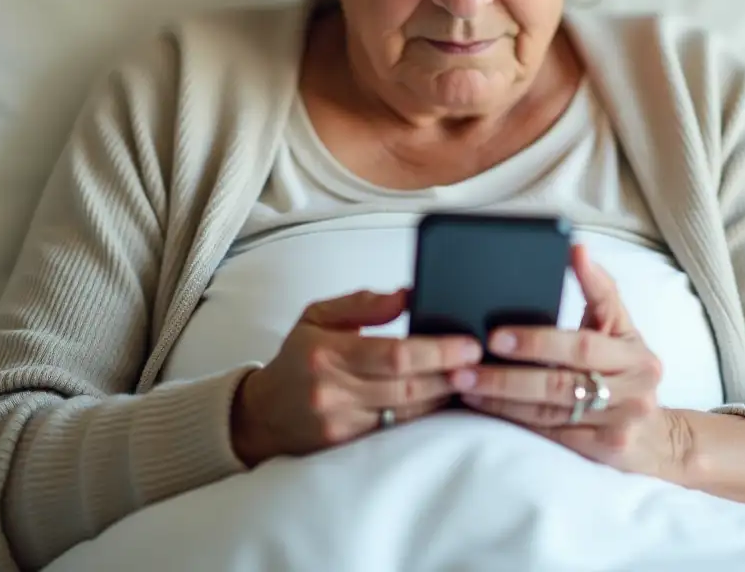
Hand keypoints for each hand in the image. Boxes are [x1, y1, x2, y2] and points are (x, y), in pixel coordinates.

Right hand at [231, 288, 481, 465]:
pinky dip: (424, 417)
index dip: (438, 351)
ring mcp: (341, 424)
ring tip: (472, 380)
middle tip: (482, 362)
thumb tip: (407, 294)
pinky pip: (397, 432)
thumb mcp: (318, 316)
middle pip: (407, 386)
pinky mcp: (347, 448)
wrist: (262, 415)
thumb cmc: (297, 358)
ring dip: (444, 398)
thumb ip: (363, 304)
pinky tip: (445, 403)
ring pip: (407, 414)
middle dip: (450, 375)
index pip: (395, 354)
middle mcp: (333, 392)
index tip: (468, 344)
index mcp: (326, 353)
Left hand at [453, 245, 691, 480]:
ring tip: (464, 382)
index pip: (581, 345)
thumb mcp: (622, 328)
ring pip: (548, 413)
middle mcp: (633, 391)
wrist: (657, 438)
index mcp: (635, 355)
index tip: (497, 334)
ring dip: (501, 398)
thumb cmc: (628, 371)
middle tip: (467, 362)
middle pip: (560, 383)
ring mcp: (618, 426)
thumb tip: (575, 247)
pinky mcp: (603, 453)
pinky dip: (513, 420)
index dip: (538, 340)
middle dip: (508, 374)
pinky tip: (484, 407)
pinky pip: (549, 434)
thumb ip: (600, 290)